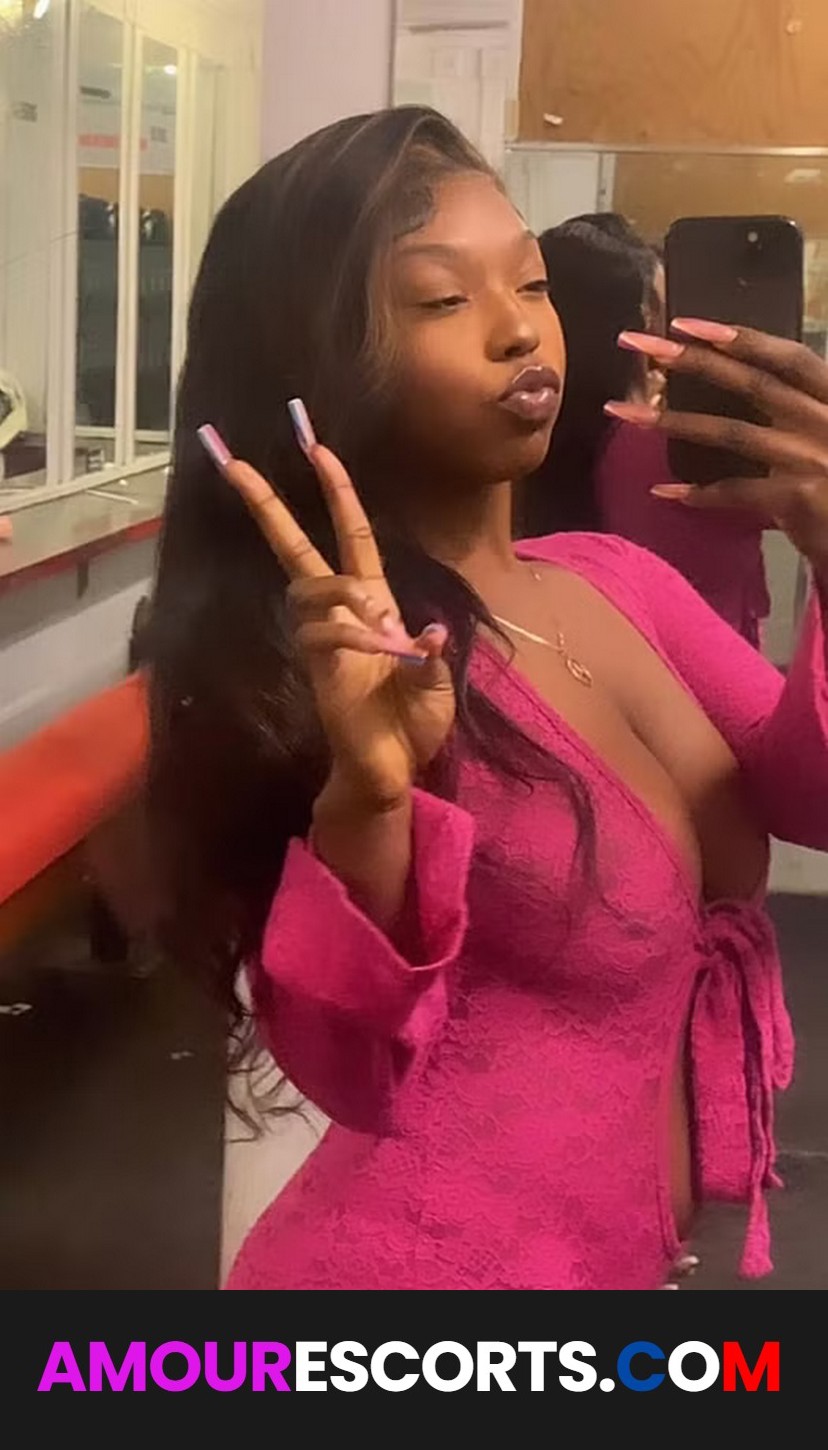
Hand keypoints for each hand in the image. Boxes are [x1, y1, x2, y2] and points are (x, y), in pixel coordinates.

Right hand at [220, 442, 454, 810]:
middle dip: (267, 506)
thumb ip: (433, 658)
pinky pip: (322, 633)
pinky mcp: (318, 668)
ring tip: (375, 619)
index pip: (351, 536)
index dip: (336, 493)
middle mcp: (343, 614)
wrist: (394, 771)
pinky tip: (380, 651)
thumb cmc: (414, 726)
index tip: (319, 449)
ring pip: (307, 588)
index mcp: (374, 604)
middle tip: (233, 463)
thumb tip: (429, 632)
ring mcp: (326, 639)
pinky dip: (350, 634)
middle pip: (296, 550)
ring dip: (338, 589)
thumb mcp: (438, 686)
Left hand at [609, 321, 827, 577]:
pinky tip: (662, 492)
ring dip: (673, 421)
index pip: (787, 356)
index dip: (740, 336)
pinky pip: (737, 491)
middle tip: (636, 346)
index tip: (685, 323)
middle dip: (689, 360)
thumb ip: (796, 413)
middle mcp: (826, 419)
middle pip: (750, 383)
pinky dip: (699, 493)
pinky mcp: (800, 498)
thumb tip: (741, 385)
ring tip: (625, 413)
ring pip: (732, 432)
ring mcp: (812, 458)